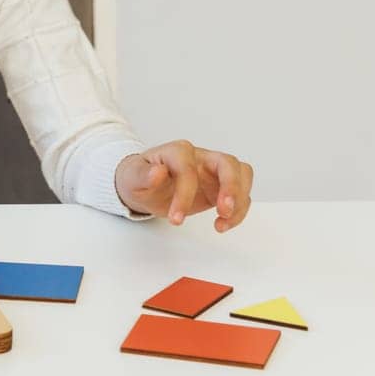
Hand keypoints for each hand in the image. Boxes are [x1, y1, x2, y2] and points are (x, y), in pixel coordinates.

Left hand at [114, 141, 253, 232]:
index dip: (185, 193)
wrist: (143, 186)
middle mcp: (200, 158)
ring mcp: (213, 171)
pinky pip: (241, 194)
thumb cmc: (139, 178)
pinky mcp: (220, 187)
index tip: (176, 218)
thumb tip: (157, 172)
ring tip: (223, 221)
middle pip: (228, 163)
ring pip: (242, 175)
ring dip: (240, 200)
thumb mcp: (132, 177)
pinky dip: (238, 211)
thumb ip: (142, 174)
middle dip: (231, 187)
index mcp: (177, 151)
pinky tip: (222, 224)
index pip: (188, 168)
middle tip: (224, 211)